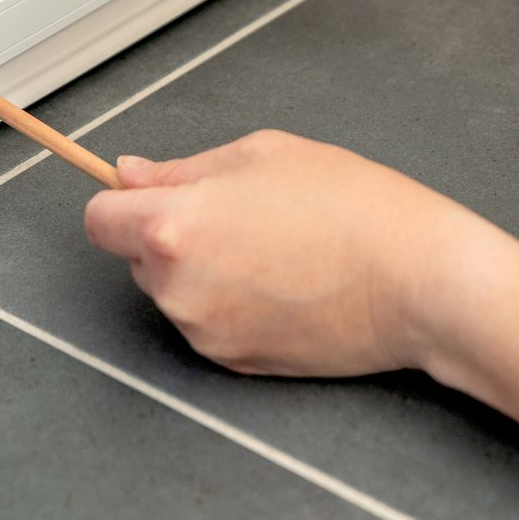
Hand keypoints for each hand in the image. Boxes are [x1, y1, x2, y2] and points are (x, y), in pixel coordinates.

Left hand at [83, 129, 505, 376]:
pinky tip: (284, 283)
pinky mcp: (235, 364)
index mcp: (172, 229)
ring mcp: (204, 333)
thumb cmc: (351, 206)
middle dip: (170, 234)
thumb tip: (128, 174)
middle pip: (137, 257)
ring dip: (202, 270)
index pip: (99, 221)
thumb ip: (182, 169)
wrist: (419, 281)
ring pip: (174, 291)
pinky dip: (230, 303)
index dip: (123, 202)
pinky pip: (209, 323)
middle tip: (241, 213)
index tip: (151, 194)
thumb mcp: (261, 155)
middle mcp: (176, 290)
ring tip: (273, 247)